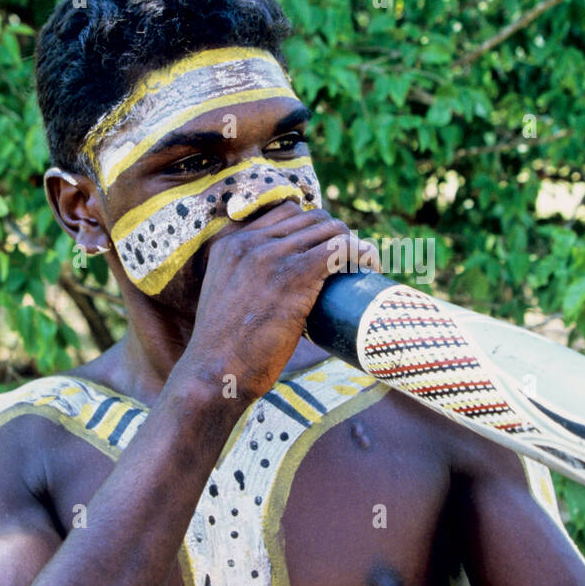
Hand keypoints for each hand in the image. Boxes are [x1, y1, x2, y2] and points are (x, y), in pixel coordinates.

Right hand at [178, 201, 377, 400]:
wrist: (214, 374)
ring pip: (329, 228)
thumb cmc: (224, 350)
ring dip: (352, 242)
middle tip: (349, 261)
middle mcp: (249, 242)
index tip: (326, 247)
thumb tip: (276, 291)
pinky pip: (339, 247)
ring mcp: (270, 256)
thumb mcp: (224, 299)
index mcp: (230, 243)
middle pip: (311, 217)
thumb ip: (243, 282)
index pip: (284, 211)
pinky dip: (361, 251)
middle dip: (335, 234)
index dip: (313, 226)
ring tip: (363, 264)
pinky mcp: (293, 276)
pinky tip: (371, 263)